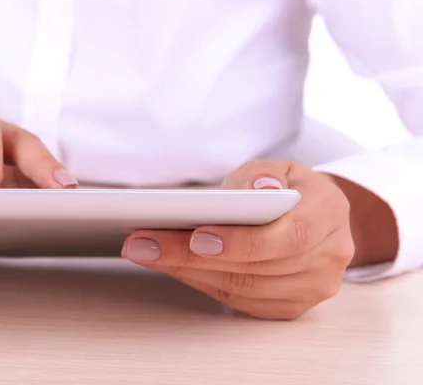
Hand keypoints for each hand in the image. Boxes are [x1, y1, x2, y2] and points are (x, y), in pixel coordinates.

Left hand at [121, 160, 354, 319]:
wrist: (314, 218)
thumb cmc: (288, 189)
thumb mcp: (278, 167)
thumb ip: (263, 175)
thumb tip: (257, 190)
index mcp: (329, 213)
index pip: (287, 236)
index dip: (242, 241)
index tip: (195, 238)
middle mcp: (329, 256)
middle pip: (256, 267)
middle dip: (192, 258)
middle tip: (143, 244)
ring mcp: (313, 287)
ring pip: (244, 289)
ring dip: (188, 272)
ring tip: (146, 252)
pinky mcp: (292, 306)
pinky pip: (241, 302)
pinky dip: (202, 283)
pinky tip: (171, 266)